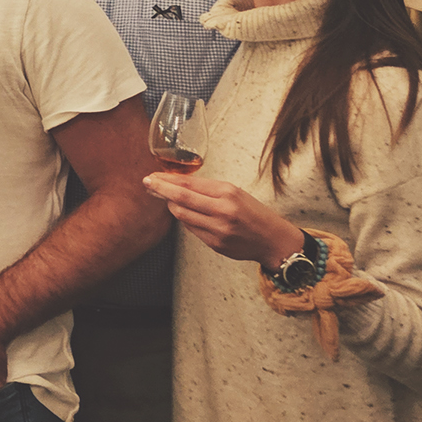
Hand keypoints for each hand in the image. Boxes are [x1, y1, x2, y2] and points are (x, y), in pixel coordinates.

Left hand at [143, 171, 308, 267]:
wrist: (274, 240)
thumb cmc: (254, 212)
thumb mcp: (234, 192)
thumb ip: (206, 188)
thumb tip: (176, 183)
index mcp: (227, 194)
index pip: (188, 184)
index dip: (166, 180)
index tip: (152, 176)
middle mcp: (222, 212)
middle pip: (180, 199)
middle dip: (160, 190)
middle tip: (148, 184)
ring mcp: (218, 231)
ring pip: (182, 216)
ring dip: (171, 205)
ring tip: (165, 198)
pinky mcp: (216, 245)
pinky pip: (191, 229)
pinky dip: (185, 219)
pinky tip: (184, 213)